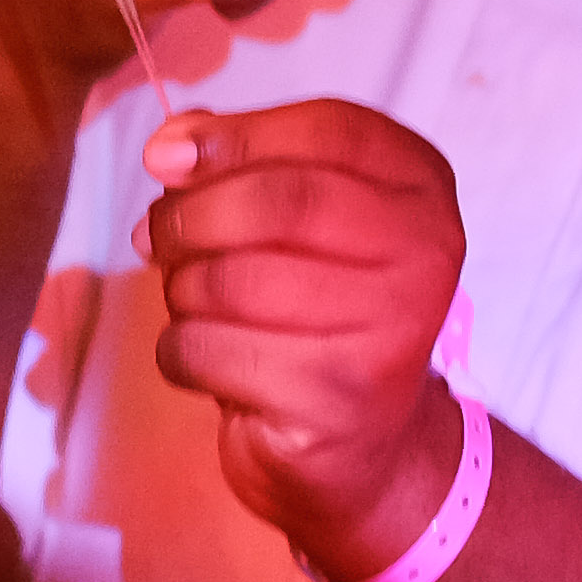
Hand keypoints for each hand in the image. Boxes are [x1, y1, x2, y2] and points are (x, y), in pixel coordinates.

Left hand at [140, 99, 470, 581]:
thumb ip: (237, 163)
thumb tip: (170, 146)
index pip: (325, 129)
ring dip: (182, 291)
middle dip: (189, 216)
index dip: (232, 135)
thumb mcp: (292, 222)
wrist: (364, 453)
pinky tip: (207, 362)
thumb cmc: (315, 315)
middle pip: (276, 200)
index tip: (165, 154)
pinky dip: (180, 352)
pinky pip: (209, 349)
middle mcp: (425, 255)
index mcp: (422, 189)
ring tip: (197, 307)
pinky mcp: (336, 399)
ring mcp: (390, 332)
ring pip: (229, 278)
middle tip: (156, 238)